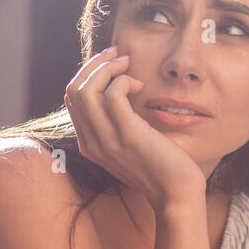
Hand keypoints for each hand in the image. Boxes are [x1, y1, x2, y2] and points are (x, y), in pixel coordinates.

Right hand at [63, 46, 207, 207]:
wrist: (176, 194)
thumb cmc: (160, 167)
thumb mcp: (129, 145)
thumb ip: (117, 124)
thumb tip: (118, 90)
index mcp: (89, 144)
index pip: (71, 99)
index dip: (87, 75)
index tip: (109, 63)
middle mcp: (91, 143)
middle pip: (74, 90)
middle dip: (94, 64)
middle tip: (117, 54)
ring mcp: (107, 140)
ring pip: (87, 89)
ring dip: (108, 67)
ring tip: (127, 64)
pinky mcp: (127, 135)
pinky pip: (113, 94)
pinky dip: (124, 80)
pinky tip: (140, 85)